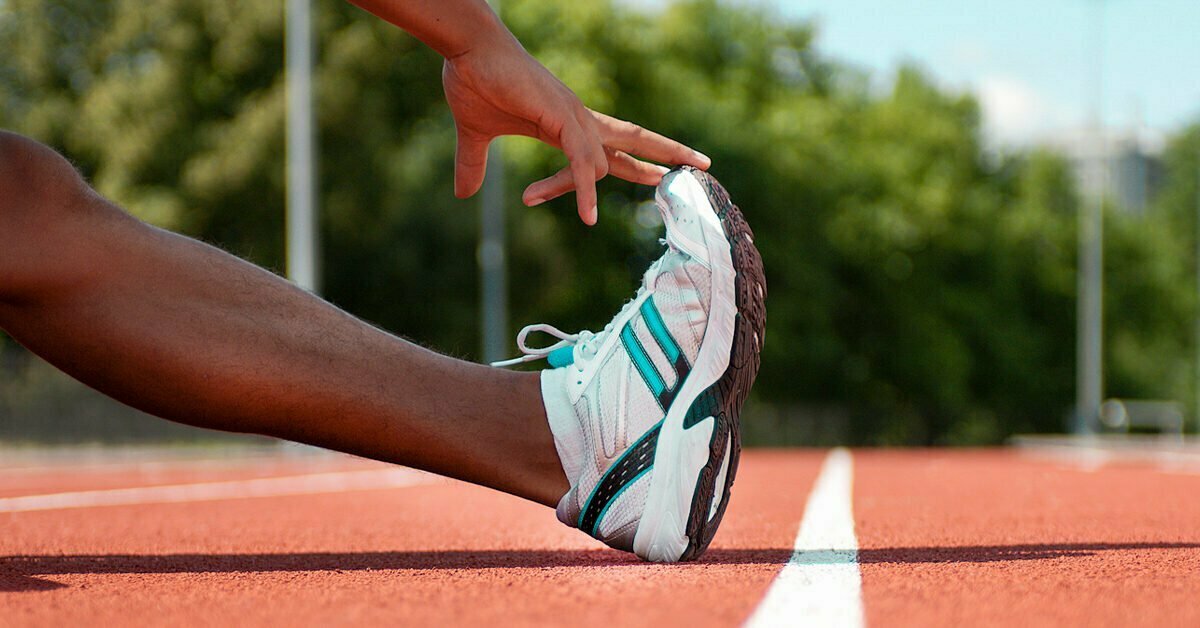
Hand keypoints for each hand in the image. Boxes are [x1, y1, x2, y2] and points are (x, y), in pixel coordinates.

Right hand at [442, 36, 710, 224]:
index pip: (615, 145)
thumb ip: (474, 165)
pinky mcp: (562, 120)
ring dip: (586, 195)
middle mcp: (580, 118)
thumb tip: (462, 194)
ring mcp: (574, 118)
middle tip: (705, 166)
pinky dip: (587, 190)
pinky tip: (589, 217)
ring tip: (589, 221)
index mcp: (568, 122)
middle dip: (670, 153)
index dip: (640, 161)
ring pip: (602, 164)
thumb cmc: (474, 82)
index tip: (664, 174)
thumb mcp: (477, 135)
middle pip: (636, 137)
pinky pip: (584, 164)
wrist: (467, 53)